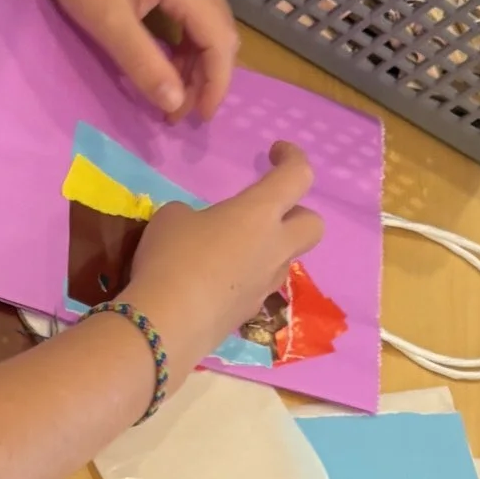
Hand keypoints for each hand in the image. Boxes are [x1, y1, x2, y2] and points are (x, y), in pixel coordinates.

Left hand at [26, 0, 239, 121]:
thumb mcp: (108, 22)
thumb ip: (144, 63)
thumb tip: (175, 103)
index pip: (220, 42)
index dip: (215, 85)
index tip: (198, 119)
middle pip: (222, 35)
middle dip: (206, 78)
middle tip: (178, 113)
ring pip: (210, 26)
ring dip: (196, 64)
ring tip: (172, 96)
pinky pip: (194, 15)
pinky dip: (186, 45)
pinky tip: (167, 64)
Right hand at [126, 140, 323, 383]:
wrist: (166, 325)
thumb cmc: (171, 256)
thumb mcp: (172, 218)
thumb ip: (196, 216)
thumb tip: (200, 230)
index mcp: (260, 213)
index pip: (297, 176)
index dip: (292, 158)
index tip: (275, 153)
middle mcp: (274, 248)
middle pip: (313, 225)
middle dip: (298, 213)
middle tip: (268, 212)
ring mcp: (265, 284)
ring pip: (284, 259)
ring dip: (267, 250)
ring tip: (227, 250)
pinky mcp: (249, 313)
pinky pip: (257, 286)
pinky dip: (244, 279)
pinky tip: (212, 283)